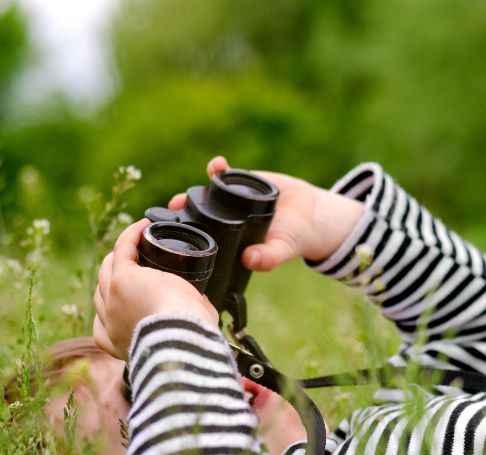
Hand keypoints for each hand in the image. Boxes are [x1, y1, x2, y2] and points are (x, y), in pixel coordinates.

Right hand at [93, 219, 218, 359]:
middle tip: (139, 264)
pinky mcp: (123, 278)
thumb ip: (185, 321)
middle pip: (101, 292)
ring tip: (139, 241)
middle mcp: (109, 324)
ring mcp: (112, 299)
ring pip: (107, 269)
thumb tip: (203, 307)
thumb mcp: (182, 335)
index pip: (102, 325)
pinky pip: (122, 248)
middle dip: (115, 277)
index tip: (132, 298)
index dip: (113, 308)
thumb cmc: (185, 342)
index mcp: (118, 343)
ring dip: (122, 254)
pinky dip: (131, 235)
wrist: (179, 339)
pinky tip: (143, 226)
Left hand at [168, 156, 363, 271]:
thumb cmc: (294, 238)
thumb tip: (251, 260)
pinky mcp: (242, 183)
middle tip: (174, 208)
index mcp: (230, 241)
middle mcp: (226, 222)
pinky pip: (225, 175)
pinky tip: (217, 164)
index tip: (176, 233)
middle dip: (183, 213)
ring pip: (206, 196)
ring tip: (186, 193)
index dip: (187, 237)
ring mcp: (231, 202)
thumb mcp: (282, 249)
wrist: (311, 214)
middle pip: (197, 216)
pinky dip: (218, 169)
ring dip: (194, 193)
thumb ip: (269, 257)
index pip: (203, 239)